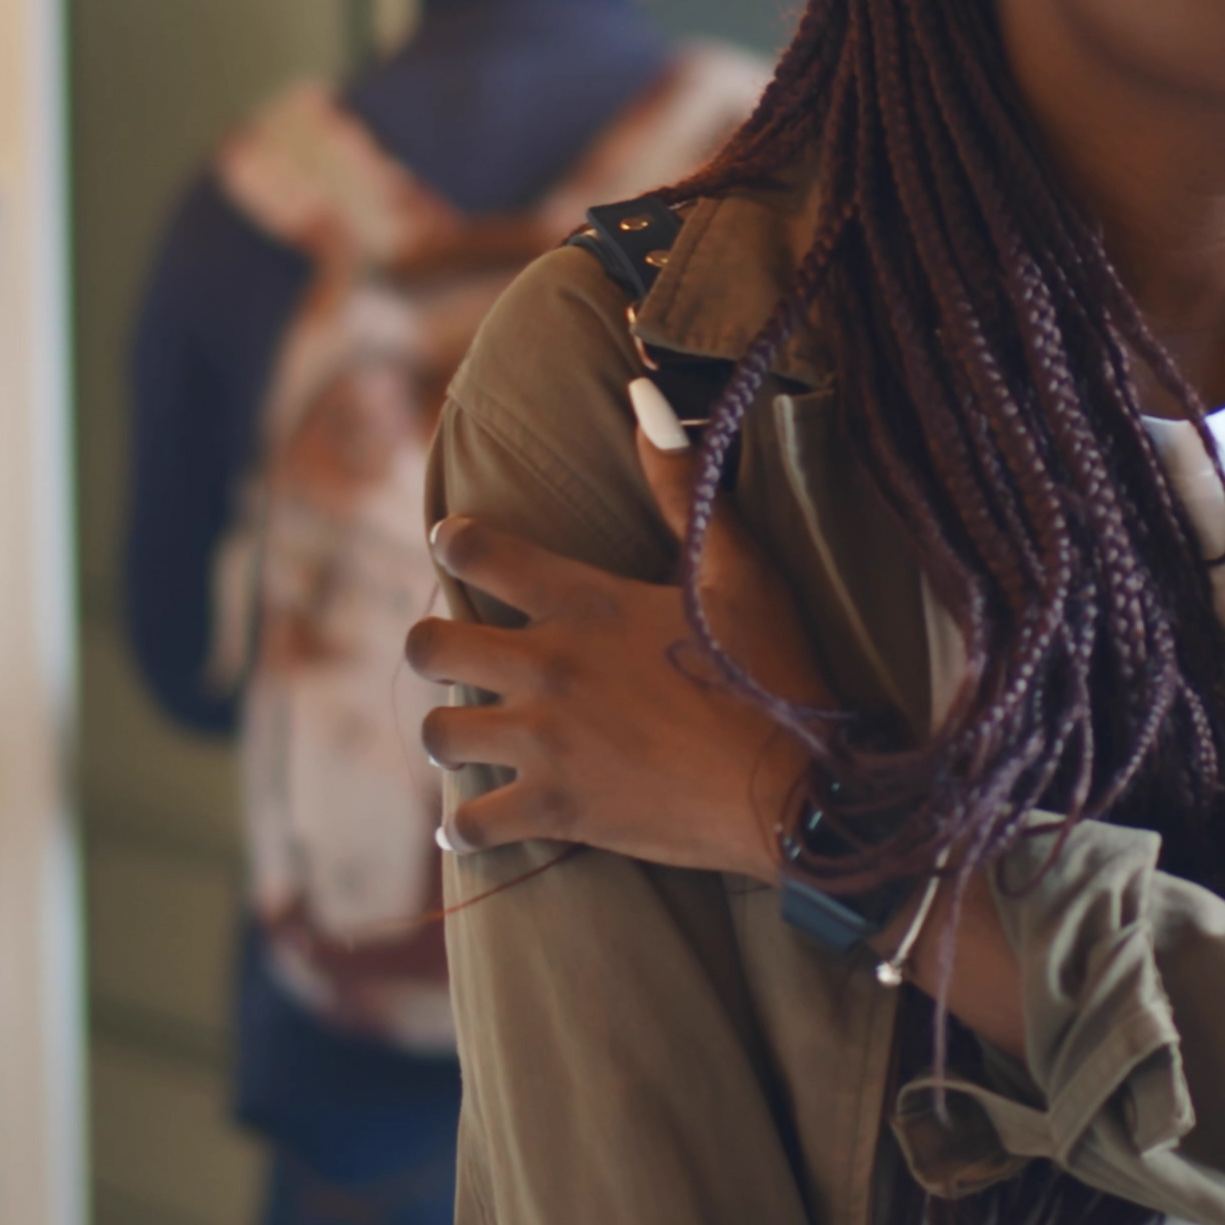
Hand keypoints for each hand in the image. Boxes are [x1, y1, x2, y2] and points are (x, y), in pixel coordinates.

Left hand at [404, 387, 836, 881]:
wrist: (796, 787)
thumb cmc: (774, 670)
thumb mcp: (738, 567)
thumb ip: (681, 484)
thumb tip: (645, 397)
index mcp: (586, 603)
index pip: (479, 553)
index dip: (455, 543)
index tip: (454, 546)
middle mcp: (550, 667)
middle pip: (429, 645)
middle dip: (434, 645)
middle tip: (461, 654)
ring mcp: (547, 743)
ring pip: (438, 734)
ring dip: (452, 734)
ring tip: (474, 736)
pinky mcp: (557, 811)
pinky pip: (471, 824)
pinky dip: (468, 827)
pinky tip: (472, 824)